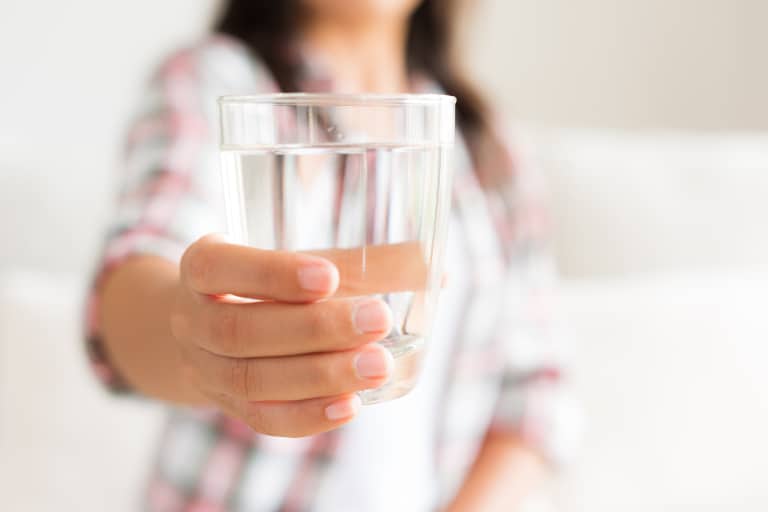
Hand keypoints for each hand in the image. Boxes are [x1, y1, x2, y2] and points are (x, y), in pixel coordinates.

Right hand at [171, 234, 394, 436]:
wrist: (212, 327)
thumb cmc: (267, 284)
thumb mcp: (295, 262)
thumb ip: (358, 263)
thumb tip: (432, 266)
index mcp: (201, 268)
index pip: (219, 270)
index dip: (271, 275)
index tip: (328, 277)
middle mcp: (192, 319)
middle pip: (243, 330)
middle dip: (315, 328)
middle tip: (378, 320)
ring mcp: (206, 369)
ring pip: (252, 379)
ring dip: (319, 375)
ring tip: (378, 365)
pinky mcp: (230, 405)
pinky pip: (262, 419)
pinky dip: (307, 415)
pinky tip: (350, 406)